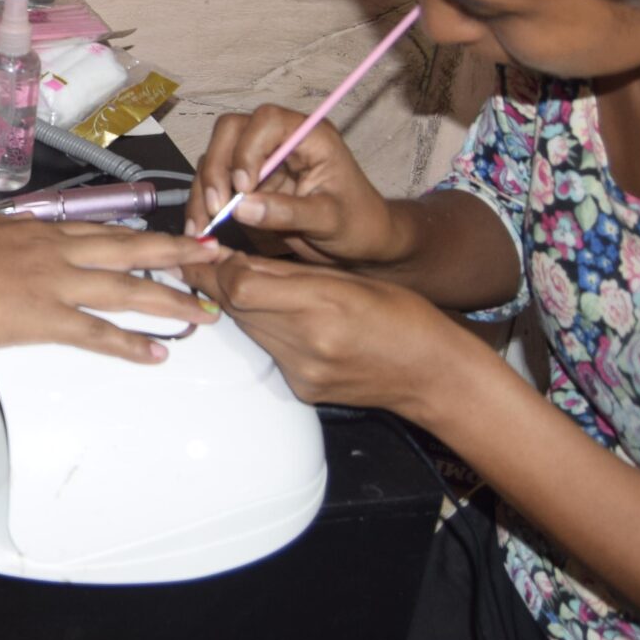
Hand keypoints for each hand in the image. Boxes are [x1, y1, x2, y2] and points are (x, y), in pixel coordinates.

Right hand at [0, 220, 228, 361]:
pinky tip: (156, 353)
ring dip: (171, 301)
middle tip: (216, 255)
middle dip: (178, 253)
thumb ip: (13, 236)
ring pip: (126, 290)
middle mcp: (56, 251)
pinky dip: (130, 344)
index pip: (105, 229)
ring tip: (205, 314)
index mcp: (41, 230)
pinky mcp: (43, 319)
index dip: (143, 234)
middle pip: (131, 249)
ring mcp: (54, 284)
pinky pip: (97, 333)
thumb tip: (27, 236)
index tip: (173, 235)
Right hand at [187, 105, 406, 267]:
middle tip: (217, 207)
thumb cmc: (358, 224)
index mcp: (308, 136)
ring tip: (202, 227)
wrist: (361, 243)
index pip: (265, 121)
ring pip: (215, 156)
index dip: (247, 149)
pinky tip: (200, 229)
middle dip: (216, 168)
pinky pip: (213, 183)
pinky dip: (203, 203)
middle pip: (230, 131)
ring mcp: (259, 159)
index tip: (245, 188)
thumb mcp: (330, 220)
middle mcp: (279, 140)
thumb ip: (289, 212)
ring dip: (204, 189)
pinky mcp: (246, 182)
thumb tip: (241, 207)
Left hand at [214, 255, 478, 417]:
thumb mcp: (350, 278)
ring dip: (239, 306)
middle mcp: (307, 341)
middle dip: (219, 281)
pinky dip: (265, 332)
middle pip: (236, 307)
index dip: (215, 266)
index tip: (206, 251)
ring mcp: (302, 371)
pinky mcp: (303, 389)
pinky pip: (268, 352)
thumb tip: (237, 260)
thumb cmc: (403, 316)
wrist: (432, 374)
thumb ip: (290, 271)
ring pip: (248, 329)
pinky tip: (280, 320)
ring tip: (243, 284)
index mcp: (323, 303)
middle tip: (212, 262)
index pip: (241, 284)